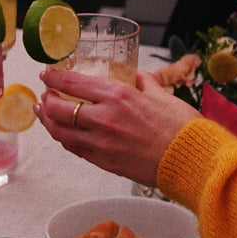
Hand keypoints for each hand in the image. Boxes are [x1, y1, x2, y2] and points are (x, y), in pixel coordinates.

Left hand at [35, 69, 199, 187]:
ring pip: (60, 133)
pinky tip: (66, 134)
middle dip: (47, 101)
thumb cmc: (182, 128)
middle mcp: (104, 117)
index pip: (73, 83)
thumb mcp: (161, 94)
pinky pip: (75, 149)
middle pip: (58, 109)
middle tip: (46, 96)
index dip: (54, 78)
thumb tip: (136, 77)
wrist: (191, 161)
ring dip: (49, 123)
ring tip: (46, 115)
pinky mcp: (104, 162)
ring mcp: (101, 143)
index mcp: (118, 95)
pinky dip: (66, 140)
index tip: (47, 74)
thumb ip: (143, 83)